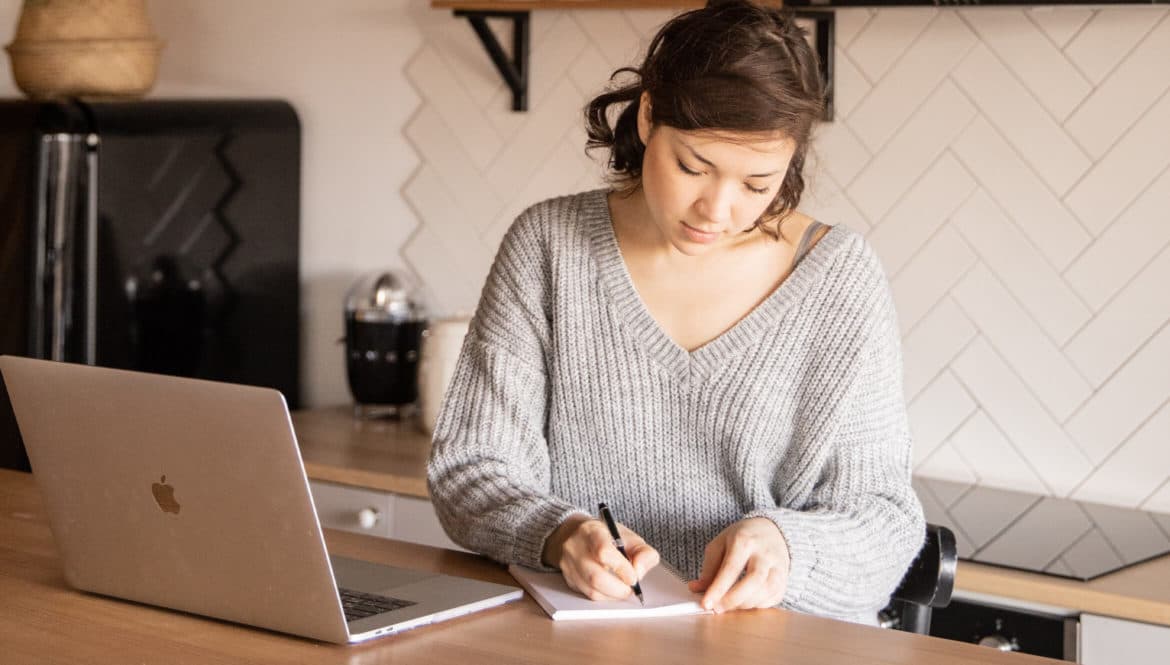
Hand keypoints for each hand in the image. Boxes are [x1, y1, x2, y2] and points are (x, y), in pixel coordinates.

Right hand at [542, 514, 659, 600]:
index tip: (633, 577)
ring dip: (613, 595)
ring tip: (623, 589)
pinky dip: (604, 596)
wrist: (577, 534)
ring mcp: (569, 564)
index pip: (603, 551)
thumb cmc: (607, 536)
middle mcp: (576, 547)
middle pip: (595, 576)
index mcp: (593, 531)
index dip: (621, 568)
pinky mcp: (568, 579)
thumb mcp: (630, 537)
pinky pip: (587, 595)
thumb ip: (644, 553)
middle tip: (631, 588)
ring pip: (591, 590)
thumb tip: (639, 572)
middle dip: (619, 589)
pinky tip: (611, 590)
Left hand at [688, 517, 789, 611]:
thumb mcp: (720, 544)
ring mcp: (778, 566)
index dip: (718, 588)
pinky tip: (745, 602)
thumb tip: (696, 588)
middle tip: (718, 609)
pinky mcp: (784, 579)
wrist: (771, 530)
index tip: (706, 604)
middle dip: (733, 599)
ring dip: (745, 604)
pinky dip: (757, 605)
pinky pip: (773, 597)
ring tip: (730, 605)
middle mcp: (764, 553)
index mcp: (744, 541)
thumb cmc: (743, 537)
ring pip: (766, 591)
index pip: (731, 568)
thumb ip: (709, 567)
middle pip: (753, 581)